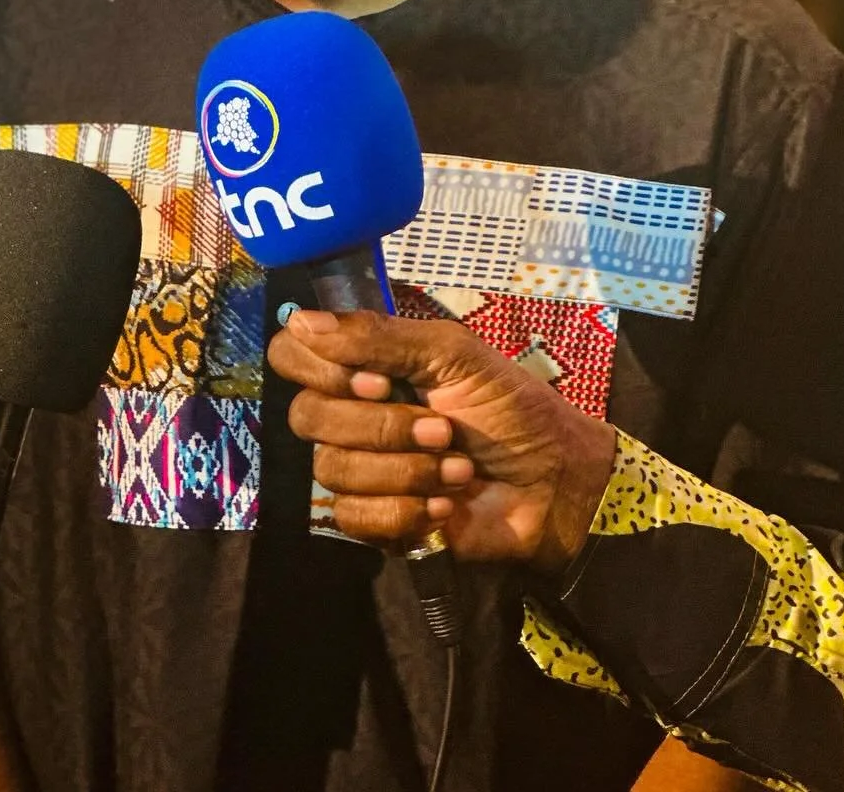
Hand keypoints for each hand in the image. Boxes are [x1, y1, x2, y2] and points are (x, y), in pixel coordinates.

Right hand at [267, 308, 616, 572]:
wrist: (552, 483)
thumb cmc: (510, 407)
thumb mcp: (453, 354)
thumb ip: (378, 336)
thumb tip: (299, 321)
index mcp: (364, 365)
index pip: (290, 356)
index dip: (320, 369)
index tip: (378, 379)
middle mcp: (351, 412)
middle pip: (306, 417)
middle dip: (382, 426)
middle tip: (441, 427)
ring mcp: (360, 468)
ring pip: (332, 469)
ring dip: (406, 471)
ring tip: (456, 468)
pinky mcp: (374, 521)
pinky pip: (352, 517)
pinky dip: (405, 511)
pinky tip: (444, 506)